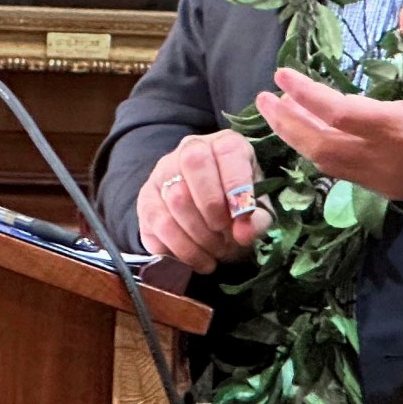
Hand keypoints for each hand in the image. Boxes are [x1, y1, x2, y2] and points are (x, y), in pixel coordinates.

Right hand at [139, 129, 273, 273]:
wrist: (211, 220)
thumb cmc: (238, 209)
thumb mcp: (257, 211)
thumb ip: (256, 220)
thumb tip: (243, 234)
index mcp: (224, 143)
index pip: (227, 150)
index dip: (236, 183)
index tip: (244, 216)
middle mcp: (190, 149)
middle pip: (193, 163)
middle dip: (212, 206)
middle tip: (226, 234)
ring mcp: (162, 172)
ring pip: (175, 198)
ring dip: (200, 234)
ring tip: (217, 252)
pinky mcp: (145, 200)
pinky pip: (159, 224)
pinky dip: (183, 250)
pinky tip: (201, 260)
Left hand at [256, 3, 402, 208]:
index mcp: (402, 128)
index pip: (337, 112)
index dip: (304, 93)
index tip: (282, 75)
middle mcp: (386, 159)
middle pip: (319, 145)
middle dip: (287, 122)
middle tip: (264, 98)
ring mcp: (387, 179)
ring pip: (327, 164)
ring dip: (298, 140)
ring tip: (279, 116)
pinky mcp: (392, 189)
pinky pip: (344, 174)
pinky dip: (320, 155)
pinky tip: (312, 138)